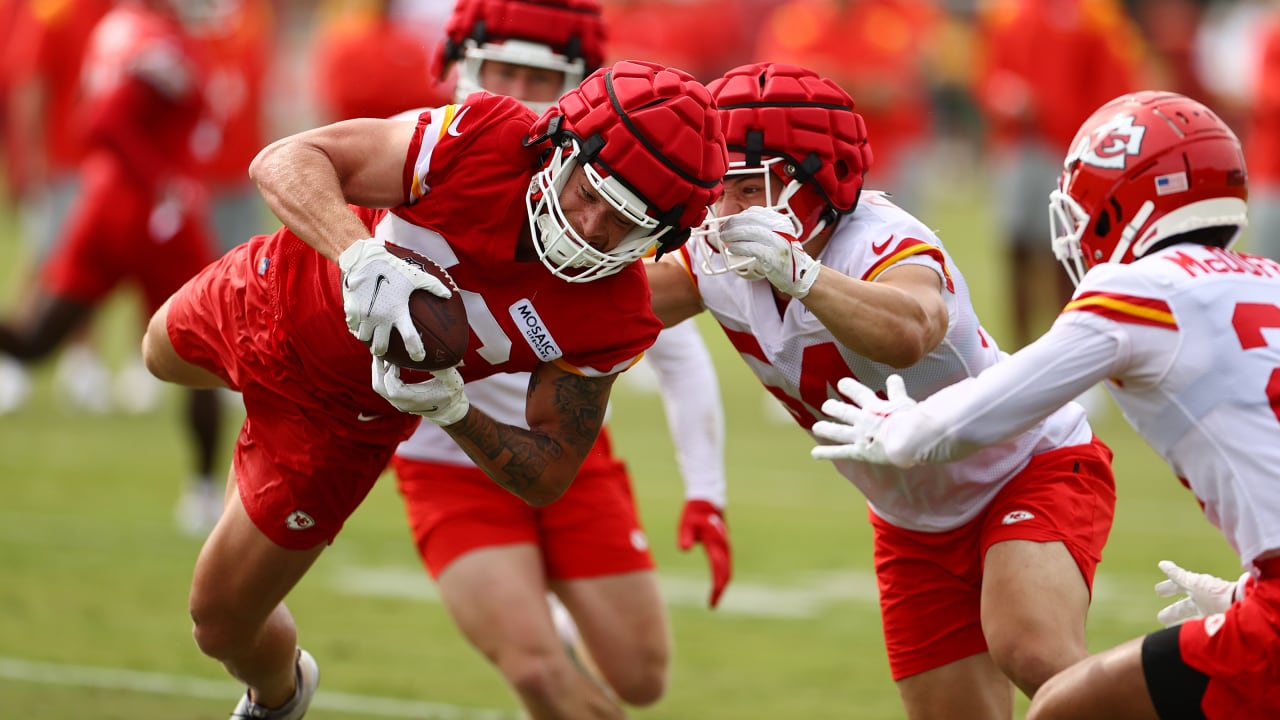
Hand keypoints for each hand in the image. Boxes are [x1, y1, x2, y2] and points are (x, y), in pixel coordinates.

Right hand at [339, 238, 452, 359]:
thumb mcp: (416, 275)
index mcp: (398, 311)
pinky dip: (357, 328)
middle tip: (386, 348)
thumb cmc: (392, 267)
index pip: (410, 338)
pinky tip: (361, 325)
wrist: (363, 258)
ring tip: (373, 336)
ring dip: (369, 339)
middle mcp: (380, 317)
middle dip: (383, 351)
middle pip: (380, 346)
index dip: (416, 351)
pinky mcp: (351, 311)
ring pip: (365, 339)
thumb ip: (434, 286)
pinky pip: (353, 327)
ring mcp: (364, 315)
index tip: (419, 357)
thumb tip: (449, 295)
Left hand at [371, 357, 468, 425]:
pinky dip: (382, 373)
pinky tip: (388, 361)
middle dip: (378, 367)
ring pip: (378, 386)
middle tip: (382, 350)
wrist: (448, 410)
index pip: (393, 388)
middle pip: (379, 386)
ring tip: (383, 354)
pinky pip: (382, 386)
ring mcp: (397, 403)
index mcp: (414, 399)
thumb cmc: (451, 395)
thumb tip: (434, 354)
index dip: (390, 371)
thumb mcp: (453, 381)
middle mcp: (402, 403)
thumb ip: (443, 370)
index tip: (395, 357)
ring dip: (378, 370)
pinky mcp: (396, 399)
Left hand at [678, 500, 730, 608]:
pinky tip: (717, 583)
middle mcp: (724, 546)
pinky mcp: (723, 545)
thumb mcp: (687, 523)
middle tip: (713, 605)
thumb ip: (685, 536)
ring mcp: (725, 546)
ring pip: (727, 569)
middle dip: (720, 589)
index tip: (712, 602)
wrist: (707, 499)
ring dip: (723, 583)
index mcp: (716, 543)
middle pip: (726, 573)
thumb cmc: (694, 512)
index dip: (717, 587)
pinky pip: (725, 564)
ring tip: (715, 598)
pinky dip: (723, 575)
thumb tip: (683, 549)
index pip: (719, 570)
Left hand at [718, 206, 820, 297]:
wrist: (801, 275)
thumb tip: (736, 224)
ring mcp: (778, 241)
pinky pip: (751, 248)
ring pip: (748, 232)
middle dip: (732, 224)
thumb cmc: (784, 257)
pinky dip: (738, 247)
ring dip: (732, 234)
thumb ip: (762, 228)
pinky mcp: (773, 256)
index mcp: (781, 221)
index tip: (728, 222)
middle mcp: (780, 228)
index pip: (755, 212)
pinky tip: (732, 249)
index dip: (738, 216)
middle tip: (722, 230)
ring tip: (724, 238)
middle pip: (750, 220)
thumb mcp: (778, 236)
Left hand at [811, 374, 917, 465]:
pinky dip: (827, 453)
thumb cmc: (911, 419)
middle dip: (834, 408)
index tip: (841, 383)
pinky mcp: (860, 452)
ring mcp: (859, 435)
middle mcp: (863, 419)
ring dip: (826, 428)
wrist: (908, 438)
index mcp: (874, 405)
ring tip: (816, 427)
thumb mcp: (904, 401)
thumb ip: (896, 390)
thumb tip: (893, 377)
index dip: (849, 387)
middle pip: (844, 412)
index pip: (859, 393)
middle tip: (826, 406)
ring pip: (838, 431)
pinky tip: (815, 454)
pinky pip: (840, 452)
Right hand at [1153, 560, 1244, 626]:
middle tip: (1161, 617)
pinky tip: (1183, 639)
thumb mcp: (1194, 583)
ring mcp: (1209, 615)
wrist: (1240, 609)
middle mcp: (1204, 602)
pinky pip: (1196, 630)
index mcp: (1198, 588)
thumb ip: (1177, 575)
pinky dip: (1188, 633)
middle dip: (1173, 612)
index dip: (1168, 588)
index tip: (1157, 591)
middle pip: (1184, 607)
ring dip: (1180, 625)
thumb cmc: (1216, 593)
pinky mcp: (1212, 627)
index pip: (1179, 586)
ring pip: (1190, 621)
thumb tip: (1162, 563)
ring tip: (1170, 632)